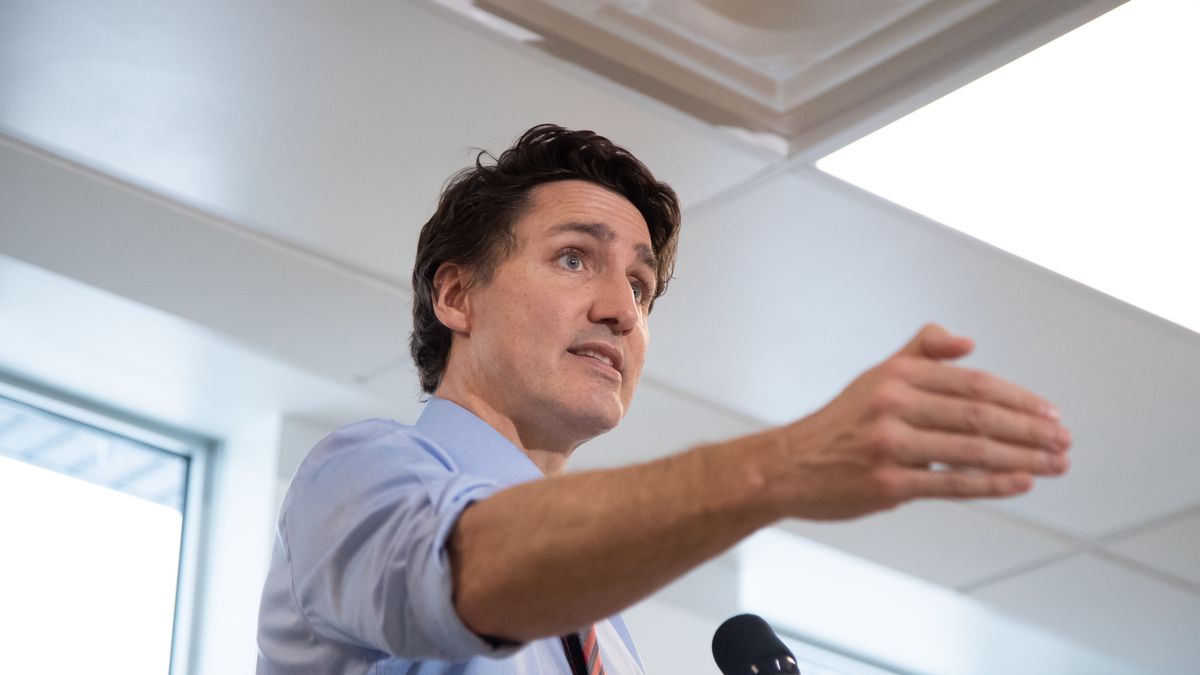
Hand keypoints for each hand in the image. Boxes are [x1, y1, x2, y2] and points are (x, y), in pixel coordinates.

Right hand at [769, 324, 1070, 519]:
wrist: (789, 466)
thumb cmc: (841, 423)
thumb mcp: (876, 376)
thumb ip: (922, 353)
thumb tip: (969, 341)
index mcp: (897, 375)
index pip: (975, 384)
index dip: (1020, 399)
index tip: (1051, 413)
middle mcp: (893, 405)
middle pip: (980, 417)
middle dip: (1031, 431)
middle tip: (1064, 441)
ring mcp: (890, 446)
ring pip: (972, 452)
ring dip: (1023, 459)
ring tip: (1056, 464)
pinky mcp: (887, 484)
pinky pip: (951, 485)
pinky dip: (992, 484)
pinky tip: (1021, 483)